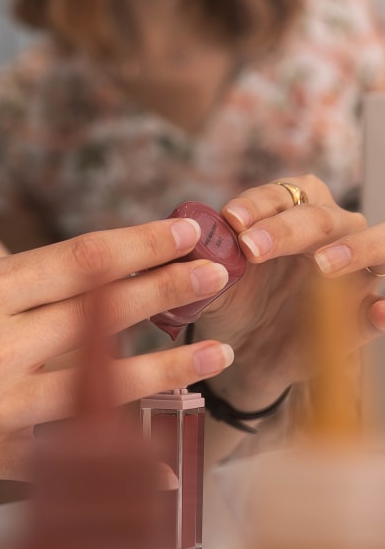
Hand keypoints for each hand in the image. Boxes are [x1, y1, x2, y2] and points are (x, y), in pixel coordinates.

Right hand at [0, 218, 239, 479]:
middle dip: (168, 289)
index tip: (185, 231)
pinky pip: (70, 453)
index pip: (80, 259)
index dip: (141, 243)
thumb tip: (95, 281)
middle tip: (216, 275)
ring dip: (165, 363)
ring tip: (213, 352)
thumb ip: (14, 290)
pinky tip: (164, 462)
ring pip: (100, 377)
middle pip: (101, 309)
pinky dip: (121, 456)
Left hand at [193, 175, 382, 410]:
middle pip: (321, 217)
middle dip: (287, 228)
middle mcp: (331, 234)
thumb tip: (183, 251)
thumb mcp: (209, 283)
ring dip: (356, 249)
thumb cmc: (232, 303)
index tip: (230, 220)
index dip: (257, 205)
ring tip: (325, 265)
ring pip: (377, 244)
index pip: (282, 195)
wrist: (243, 353)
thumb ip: (200, 264)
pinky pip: (381, 310)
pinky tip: (378, 311)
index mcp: (291, 215)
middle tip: (252, 248)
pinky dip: (384, 309)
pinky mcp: (362, 315)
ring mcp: (354, 273)